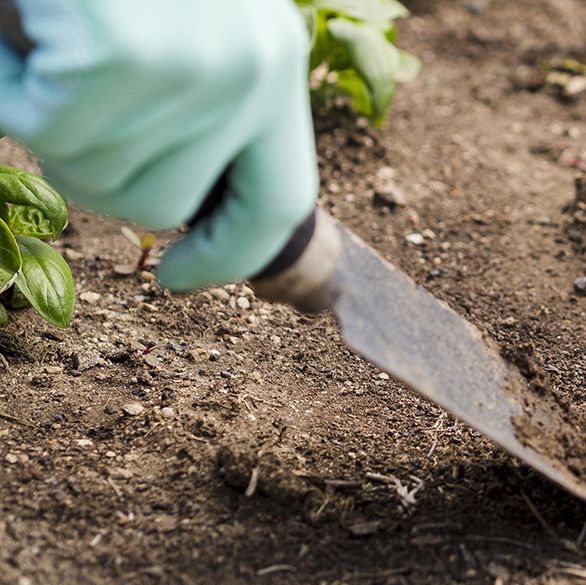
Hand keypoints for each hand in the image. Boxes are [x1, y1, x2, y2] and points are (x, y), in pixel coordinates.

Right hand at [0, 0, 316, 290]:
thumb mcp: (190, 24)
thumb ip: (199, 103)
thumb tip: (178, 199)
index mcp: (279, 60)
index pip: (279, 205)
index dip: (225, 257)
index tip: (176, 279)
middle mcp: (256, 70)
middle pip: (163, 207)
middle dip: (94, 179)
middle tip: (56, 105)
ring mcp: (196, 68)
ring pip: (93, 173)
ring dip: (45, 119)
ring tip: (50, 43)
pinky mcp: (124, 57)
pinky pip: (42, 130)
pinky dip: (9, 90)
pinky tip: (27, 29)